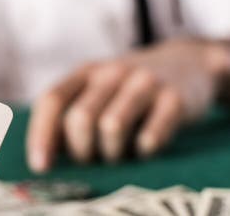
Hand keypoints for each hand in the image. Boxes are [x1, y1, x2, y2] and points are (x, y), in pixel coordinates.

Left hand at [26, 39, 226, 169]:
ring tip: (120, 155)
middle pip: (80, 118)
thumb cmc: (131, 89)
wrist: (189, 63)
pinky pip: (151, 136)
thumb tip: (45, 158)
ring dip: (112, 153)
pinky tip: (146, 148)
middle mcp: (113, 72)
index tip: (40, 166)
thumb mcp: (99, 90)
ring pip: (112, 126)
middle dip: (81, 151)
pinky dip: (143, 151)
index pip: (52, 100)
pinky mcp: (175, 99)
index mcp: (86, 72)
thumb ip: (71, 115)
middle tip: (92, 161)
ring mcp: (145, 82)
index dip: (41, 134)